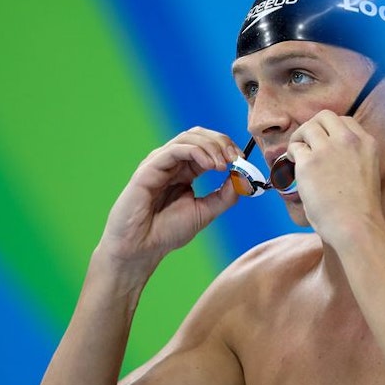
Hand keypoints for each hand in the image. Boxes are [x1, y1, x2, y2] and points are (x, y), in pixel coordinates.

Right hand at [99, 127, 240, 272]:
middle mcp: (172, 163)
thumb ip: (225, 196)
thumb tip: (243, 178)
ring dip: (211, 146)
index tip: (242, 160)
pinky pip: (175, 149)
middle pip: (199, 135)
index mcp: (185, 171)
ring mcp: (159, 163)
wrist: (141, 248)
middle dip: (221, 142)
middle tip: (236, 157)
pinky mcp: (149, 168)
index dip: (227, 148)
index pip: (208, 146)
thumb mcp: (205, 212)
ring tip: (222, 165)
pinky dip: (196, 151)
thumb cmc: (166, 232)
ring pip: (188, 138)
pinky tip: (210, 165)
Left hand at [287, 110, 382, 245]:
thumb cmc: (361, 210)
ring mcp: (328, 149)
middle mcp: (348, 140)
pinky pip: (294, 148)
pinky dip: (290, 155)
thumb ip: (351, 158)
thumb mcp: (366, 172)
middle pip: (324, 116)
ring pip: (308, 127)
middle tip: (306, 144)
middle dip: (313, 127)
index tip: (324, 143)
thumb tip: (326, 156)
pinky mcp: (309, 162)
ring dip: (299, 138)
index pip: (345, 121)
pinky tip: (292, 167)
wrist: (357, 225)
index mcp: (367, 143)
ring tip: (296, 155)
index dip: (330, 130)